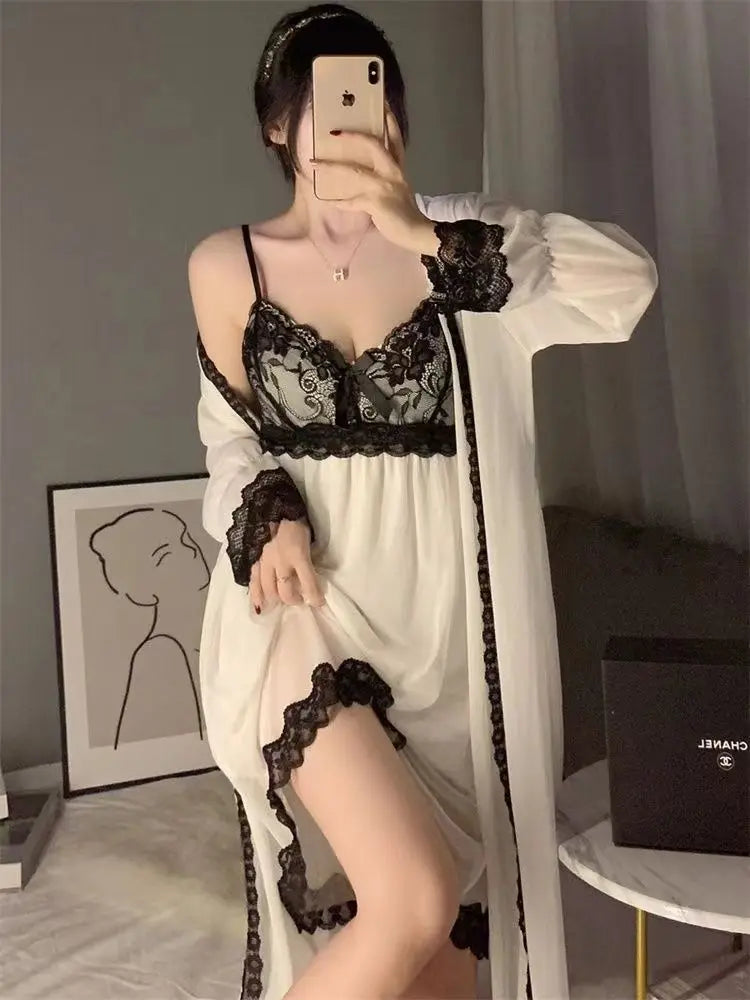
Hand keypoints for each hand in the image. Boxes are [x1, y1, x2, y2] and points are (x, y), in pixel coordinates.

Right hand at [249, 519, 325, 612]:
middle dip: (294, 599)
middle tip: (300, 600)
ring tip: (282, 602)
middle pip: (285, 590)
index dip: (314, 596)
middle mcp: (280, 561)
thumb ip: (309, 560)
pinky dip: (256, 596)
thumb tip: (313, 580)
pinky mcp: (254, 560)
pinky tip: (259, 606)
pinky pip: (253, 581)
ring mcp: (265, 561)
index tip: (318, 603)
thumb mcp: (309, 541)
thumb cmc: (297, 526)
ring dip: (277, 599)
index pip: (308, 581)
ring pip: (268, 589)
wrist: (276, 510)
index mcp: (298, 554)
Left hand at [310, 111, 439, 255]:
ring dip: (332, 167)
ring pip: (354, 171)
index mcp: (398, 166)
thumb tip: (359, 170)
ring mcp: (385, 186)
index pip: (394, 137)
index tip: (379, 102)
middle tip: (334, 132)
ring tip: (314, 163)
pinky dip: (340, 202)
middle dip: (353, 137)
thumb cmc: (404, 211)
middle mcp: (393, 171)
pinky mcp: (377, 202)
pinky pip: (352, 201)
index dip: (387, 119)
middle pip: (374, 145)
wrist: (417, 232)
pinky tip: (328, 200)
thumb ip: (384, 176)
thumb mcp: (398, 188)